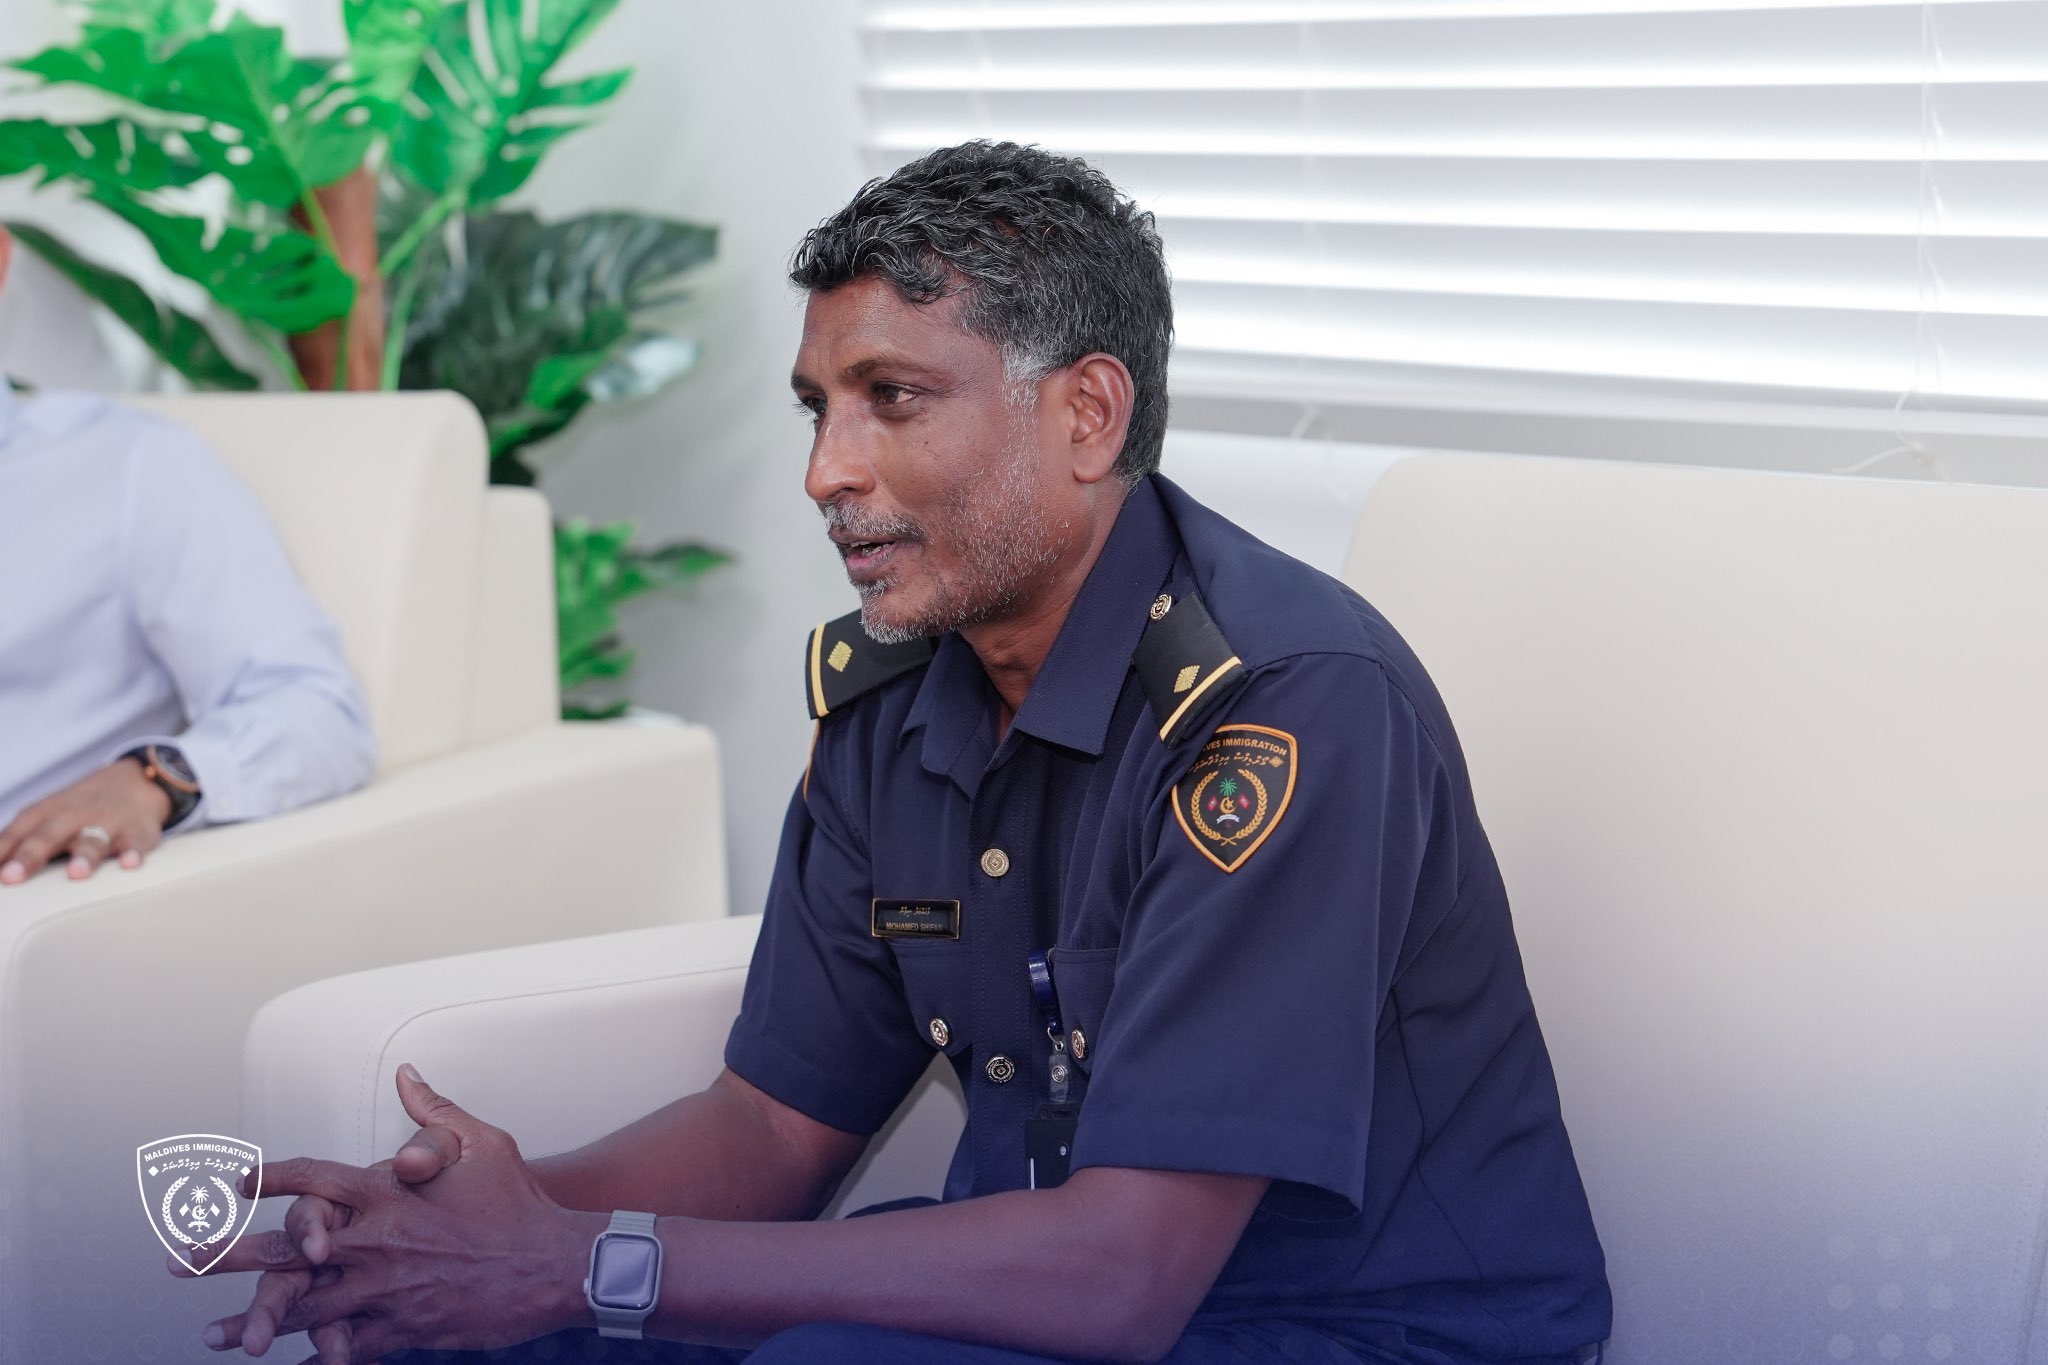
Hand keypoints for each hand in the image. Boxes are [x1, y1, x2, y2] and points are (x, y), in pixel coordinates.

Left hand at [0, 758, 171, 883]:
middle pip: (49, 835)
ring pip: (93, 840)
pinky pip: (137, 842)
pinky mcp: (138, 831)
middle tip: (12, 877)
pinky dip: (134, 852)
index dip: (2, 850)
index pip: (18, 831)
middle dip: (30, 856)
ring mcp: (108, 823)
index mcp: (47, 812)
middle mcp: (75, 815)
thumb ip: (19, 840)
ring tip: (76, 873)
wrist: (136, 781)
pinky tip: (130, 863)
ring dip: (84, 856)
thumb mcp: (47, 815)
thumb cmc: (81, 808)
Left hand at [170, 1064, 591, 1361]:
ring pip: (304, 1308)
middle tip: (180, 1261)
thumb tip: (407, 1073)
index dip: (269, 1176)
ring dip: (253, 1321)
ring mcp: (387, 1291)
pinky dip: (315, 1357)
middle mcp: (377, 1243)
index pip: (313, 1178)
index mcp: (389, 1194)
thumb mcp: (484, 1143)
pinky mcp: (406, 1328)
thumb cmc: (520, 1201)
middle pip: (286, 1250)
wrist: (558, 1264)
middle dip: (227, 1255)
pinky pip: (347, 1348)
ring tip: (210, 1334)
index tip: (234, 1181)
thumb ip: (436, 1110)